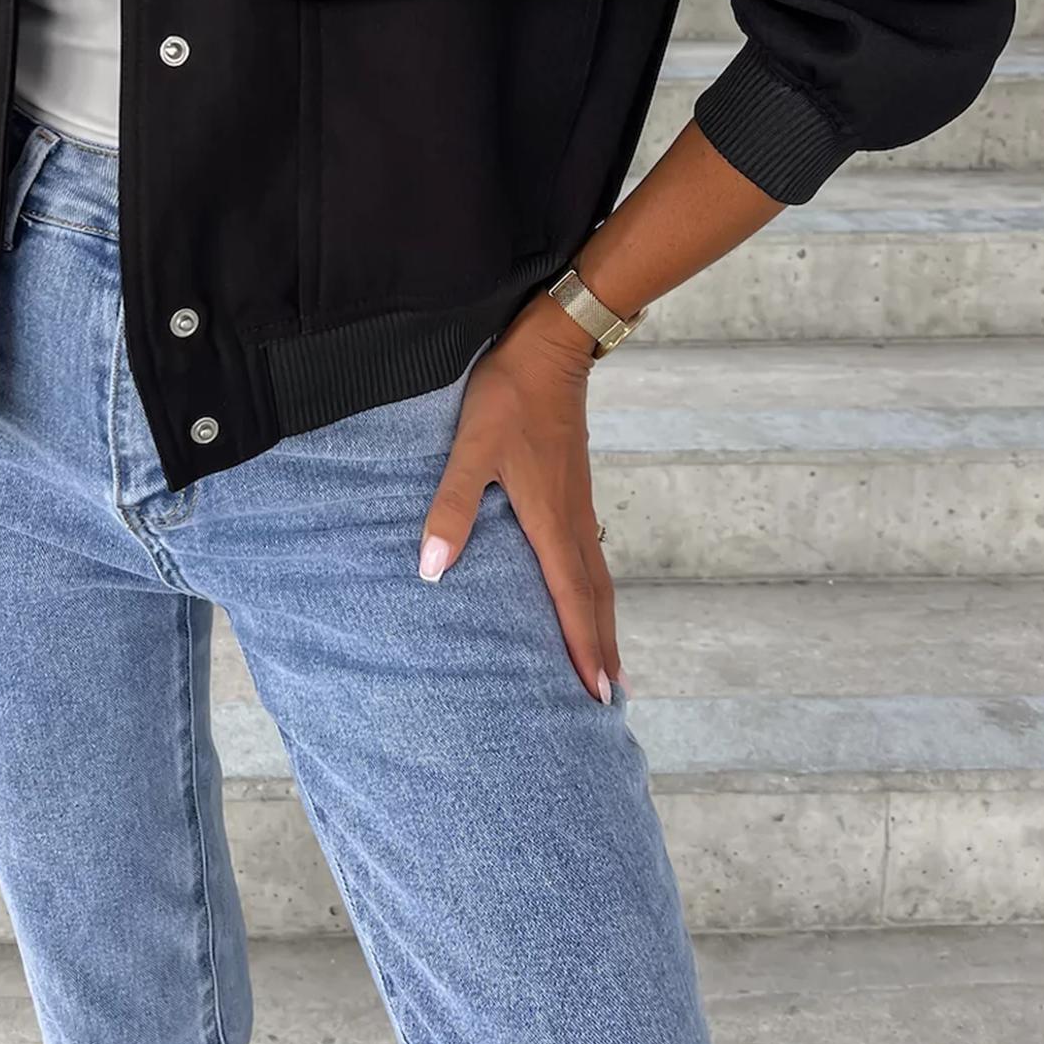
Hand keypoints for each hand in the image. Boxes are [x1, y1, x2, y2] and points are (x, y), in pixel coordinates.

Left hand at [419, 300, 620, 703]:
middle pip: (596, 598)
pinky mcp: (574, 486)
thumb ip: (453, 506)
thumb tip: (433, 569)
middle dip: (603, 649)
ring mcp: (578, 501)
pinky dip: (594, 587)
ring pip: (598, 576)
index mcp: (551, 518)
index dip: (584, 648)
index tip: (599, 695)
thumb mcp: (471, 448)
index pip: (572, 598)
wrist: (552, 345)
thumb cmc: (508, 395)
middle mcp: (573, 518)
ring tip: (607, 660)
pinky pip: (591, 552)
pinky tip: (584, 591)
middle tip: (611, 699)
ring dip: (603, 621)